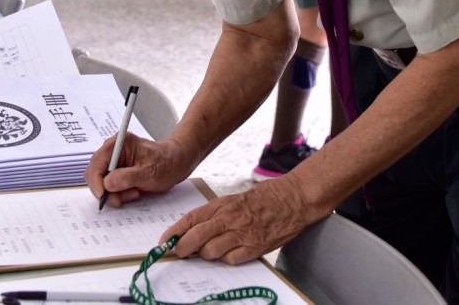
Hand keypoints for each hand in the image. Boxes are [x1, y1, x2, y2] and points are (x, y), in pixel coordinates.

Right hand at [86, 133, 192, 207]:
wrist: (176, 164)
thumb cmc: (166, 163)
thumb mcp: (148, 172)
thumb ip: (127, 178)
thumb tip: (107, 184)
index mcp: (118, 144)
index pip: (96, 163)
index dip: (96, 181)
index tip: (103, 196)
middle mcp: (112, 152)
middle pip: (95, 175)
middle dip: (107, 190)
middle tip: (123, 198)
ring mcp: (114, 164)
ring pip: (101, 185)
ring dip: (115, 194)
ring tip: (135, 192)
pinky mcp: (117, 174)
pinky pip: (109, 189)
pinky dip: (119, 195)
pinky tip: (134, 191)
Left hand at [160, 176, 316, 264]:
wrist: (294, 199)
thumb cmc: (264, 198)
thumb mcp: (235, 199)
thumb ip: (216, 214)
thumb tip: (195, 230)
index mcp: (223, 204)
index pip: (191, 219)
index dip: (174, 231)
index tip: (164, 241)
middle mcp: (230, 219)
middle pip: (195, 238)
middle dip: (182, 249)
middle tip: (179, 253)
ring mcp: (243, 234)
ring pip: (211, 252)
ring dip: (206, 255)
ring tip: (210, 251)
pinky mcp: (255, 247)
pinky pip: (231, 260)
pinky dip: (227, 259)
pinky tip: (230, 253)